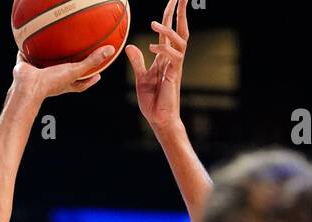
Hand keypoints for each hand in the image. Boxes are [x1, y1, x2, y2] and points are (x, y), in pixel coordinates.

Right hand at [11, 45, 114, 100]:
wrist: (28, 86)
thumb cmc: (51, 83)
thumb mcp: (74, 71)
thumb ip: (91, 61)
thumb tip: (110, 51)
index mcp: (65, 84)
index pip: (80, 84)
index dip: (89, 80)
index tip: (98, 75)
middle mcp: (53, 80)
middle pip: (64, 74)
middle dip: (70, 68)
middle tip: (77, 60)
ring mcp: (39, 74)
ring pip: (45, 66)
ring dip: (48, 59)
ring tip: (52, 48)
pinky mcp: (26, 67)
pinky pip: (27, 57)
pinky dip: (26, 52)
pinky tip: (28, 43)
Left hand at [127, 0, 188, 133]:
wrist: (159, 119)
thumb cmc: (152, 101)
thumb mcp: (141, 78)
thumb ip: (137, 61)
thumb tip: (130, 46)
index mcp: (164, 57)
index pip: (168, 30)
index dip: (170, 14)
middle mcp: (172, 58)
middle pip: (180, 29)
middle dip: (180, 11)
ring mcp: (175, 65)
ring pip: (179, 40)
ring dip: (169, 28)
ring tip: (154, 23)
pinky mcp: (175, 74)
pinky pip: (173, 56)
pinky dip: (163, 48)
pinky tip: (151, 46)